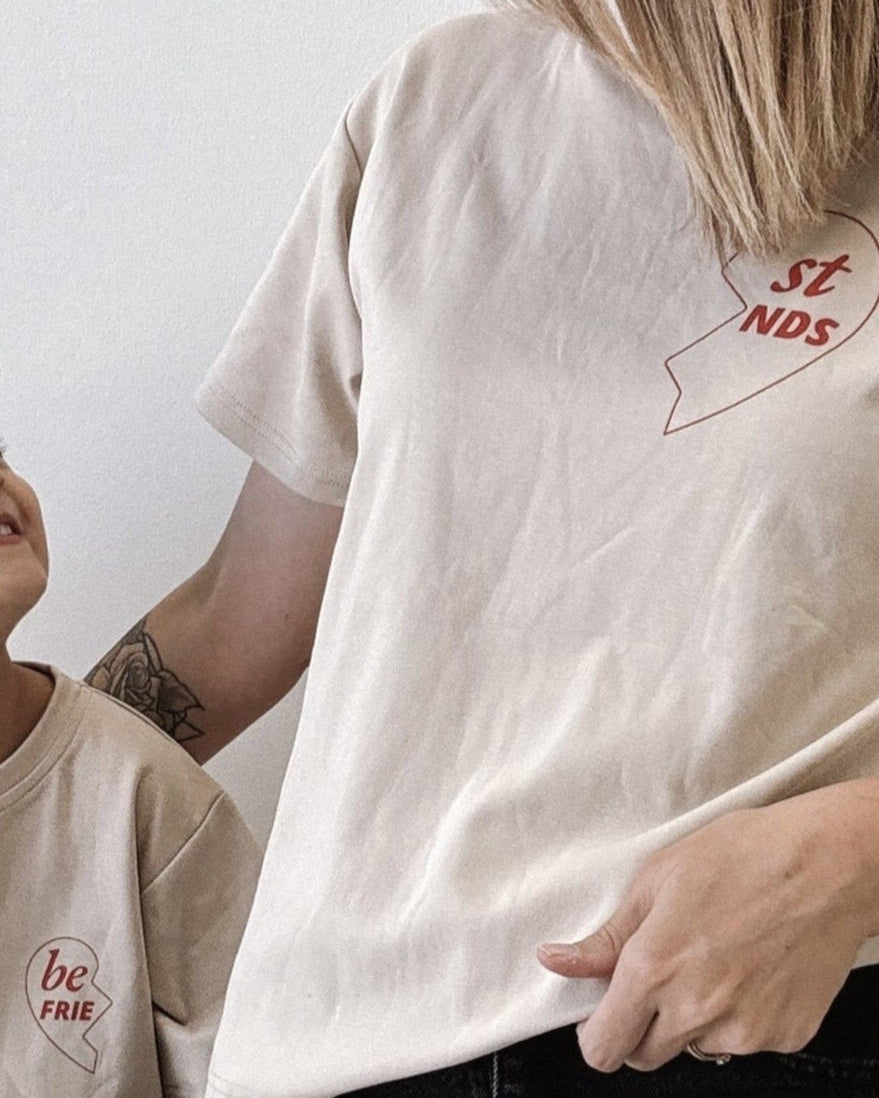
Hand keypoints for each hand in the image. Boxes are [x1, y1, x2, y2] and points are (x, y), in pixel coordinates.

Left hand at [537, 783, 878, 1071]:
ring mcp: (744, 1029)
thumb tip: (556, 961)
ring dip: (692, 1021)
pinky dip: (739, 1017)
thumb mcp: (657, 878)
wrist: (828, 863)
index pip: (603, 1047)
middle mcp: (697, 1009)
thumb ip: (605, 936)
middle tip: (659, 977)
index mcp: (655, 968)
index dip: (596, 1033)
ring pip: (696, 1048)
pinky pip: (743, 1041)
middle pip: (645, 1056)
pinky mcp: (784, 1035)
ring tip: (712, 961)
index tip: (601, 1014)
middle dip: (640, 1026)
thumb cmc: (743, 855)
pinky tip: (749, 969)